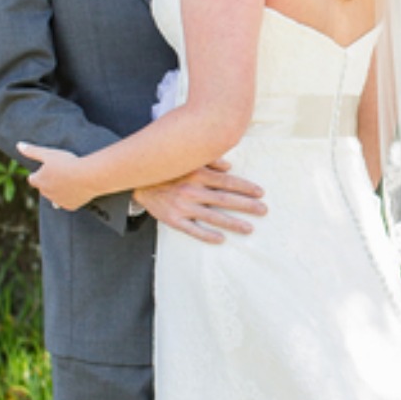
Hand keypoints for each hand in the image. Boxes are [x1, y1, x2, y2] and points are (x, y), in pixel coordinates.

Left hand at [15, 142, 98, 210]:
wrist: (87, 176)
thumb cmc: (67, 163)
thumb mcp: (48, 153)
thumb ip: (32, 151)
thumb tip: (18, 145)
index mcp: (39, 181)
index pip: (32, 179)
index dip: (38, 173)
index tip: (46, 169)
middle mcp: (46, 193)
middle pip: (44, 188)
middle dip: (49, 181)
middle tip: (61, 172)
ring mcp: (58, 201)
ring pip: (55, 196)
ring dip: (59, 190)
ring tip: (69, 180)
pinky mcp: (70, 206)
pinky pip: (67, 202)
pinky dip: (70, 197)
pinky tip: (76, 189)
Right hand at [133, 161, 266, 244]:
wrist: (136, 181)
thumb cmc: (166, 169)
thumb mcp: (186, 160)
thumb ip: (208, 161)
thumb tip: (229, 166)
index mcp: (197, 174)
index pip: (227, 181)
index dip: (246, 187)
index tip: (261, 192)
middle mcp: (192, 190)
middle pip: (225, 199)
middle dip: (246, 205)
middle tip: (264, 210)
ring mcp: (183, 206)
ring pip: (213, 217)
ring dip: (233, 223)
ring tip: (249, 228)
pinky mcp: (173, 219)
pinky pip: (193, 230)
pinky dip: (207, 235)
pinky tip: (221, 239)